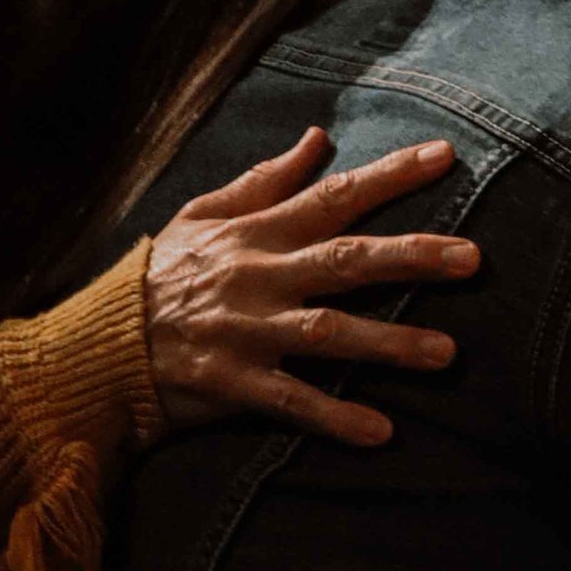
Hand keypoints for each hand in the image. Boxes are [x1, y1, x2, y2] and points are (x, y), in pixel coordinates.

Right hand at [143, 131, 477, 451]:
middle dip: (412, 257)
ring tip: (448, 353)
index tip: (447, 156)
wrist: (97, 347)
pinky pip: (292, 402)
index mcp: (255, 233)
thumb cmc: (158, 277)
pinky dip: (336, 418)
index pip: (334, 195)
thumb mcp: (203, 214)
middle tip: (473, 259)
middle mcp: (258, 277)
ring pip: (329, 333)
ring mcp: (247, 332)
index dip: (391, 175)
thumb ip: (265, 180)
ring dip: (391, 345)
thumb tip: (318, 137)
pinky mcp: (233, 384)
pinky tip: (382, 433)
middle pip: (346, 260)